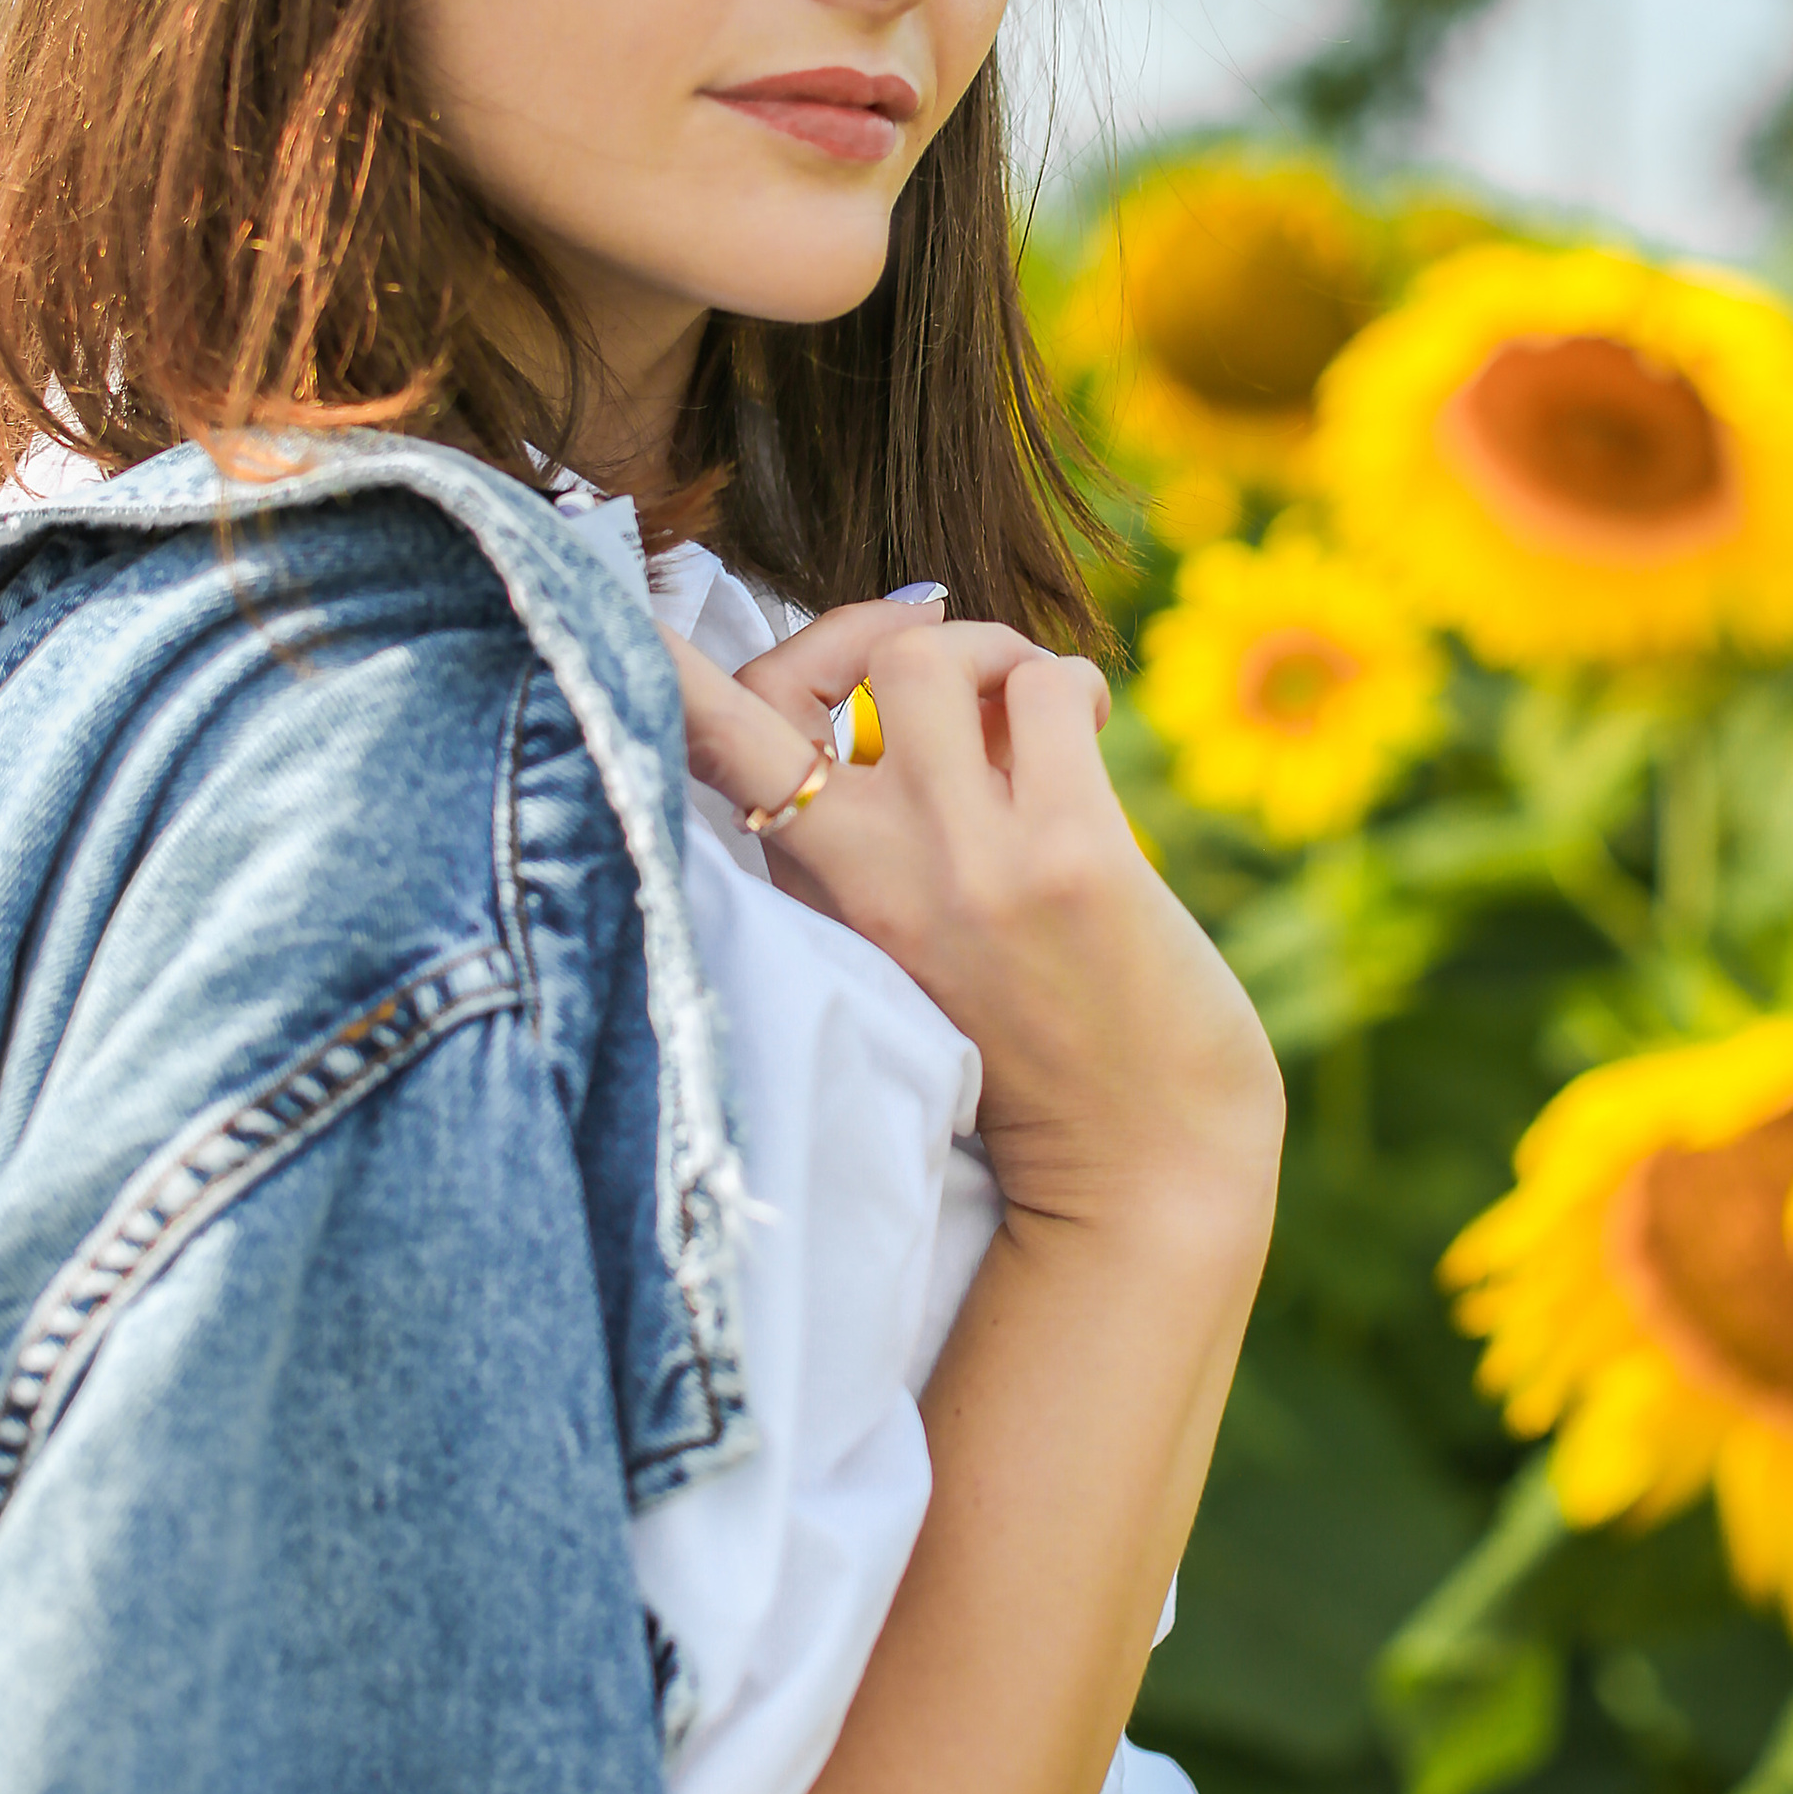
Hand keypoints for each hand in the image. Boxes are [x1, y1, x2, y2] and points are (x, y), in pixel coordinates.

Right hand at [660, 606, 1281, 1235]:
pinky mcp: (1070, 857)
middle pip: (785, 681)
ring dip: (979, 646)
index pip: (694, 755)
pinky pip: (1047, 687)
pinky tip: (1087, 724)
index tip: (653, 623)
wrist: (1139, 1170)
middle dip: (840, 627)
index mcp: (807, 902)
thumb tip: (896, 671)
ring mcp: (966, 864)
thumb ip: (866, 844)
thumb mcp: (895, 953)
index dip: (658, 666)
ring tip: (1022, 698)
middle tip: (915, 648)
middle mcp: (864, 878)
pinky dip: (1067, 681)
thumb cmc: (1025, 1054)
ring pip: (922, 652)